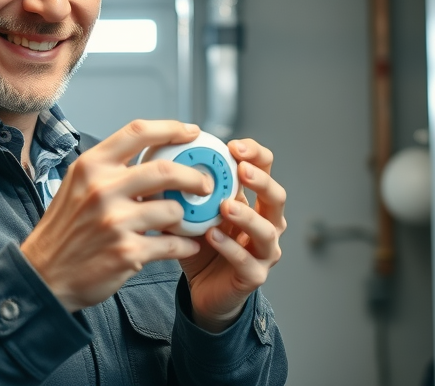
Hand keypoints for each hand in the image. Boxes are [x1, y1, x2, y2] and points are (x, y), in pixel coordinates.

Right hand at [21, 120, 209, 311]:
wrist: (44, 274)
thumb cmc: (66, 229)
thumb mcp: (78, 185)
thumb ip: (110, 168)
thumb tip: (154, 154)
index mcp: (91, 166)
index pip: (138, 132)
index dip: (171, 128)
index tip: (191, 131)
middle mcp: (102, 189)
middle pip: (165, 170)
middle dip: (194, 176)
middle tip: (204, 184)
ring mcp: (115, 221)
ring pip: (173, 209)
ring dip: (184, 217)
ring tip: (183, 222)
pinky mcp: (126, 252)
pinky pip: (172, 244)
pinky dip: (185, 245)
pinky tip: (186, 245)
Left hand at [178, 139, 286, 332]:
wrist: (205, 289)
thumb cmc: (203, 245)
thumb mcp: (196, 212)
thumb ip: (186, 190)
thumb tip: (157, 164)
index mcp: (255, 201)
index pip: (265, 169)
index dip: (255, 155)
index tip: (234, 146)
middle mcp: (267, 223)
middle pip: (276, 197)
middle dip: (261, 181)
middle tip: (241, 170)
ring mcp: (265, 251)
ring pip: (266, 230)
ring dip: (247, 216)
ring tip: (226, 206)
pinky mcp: (255, 276)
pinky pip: (247, 261)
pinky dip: (230, 247)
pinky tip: (213, 236)